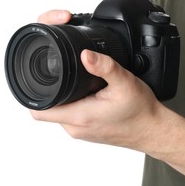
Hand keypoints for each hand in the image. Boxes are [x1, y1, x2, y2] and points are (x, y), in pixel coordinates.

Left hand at [30, 10, 161, 149]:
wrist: (153, 129)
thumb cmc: (141, 112)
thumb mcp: (125, 83)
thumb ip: (105, 67)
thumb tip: (86, 54)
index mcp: (80, 116)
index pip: (39, 111)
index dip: (31, 93)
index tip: (37, 77)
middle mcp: (76, 127)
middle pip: (47, 109)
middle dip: (49, 89)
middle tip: (59, 72)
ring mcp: (81, 130)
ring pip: (59, 110)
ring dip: (62, 95)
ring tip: (76, 81)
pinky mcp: (88, 129)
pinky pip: (71, 115)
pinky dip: (72, 101)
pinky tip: (86, 91)